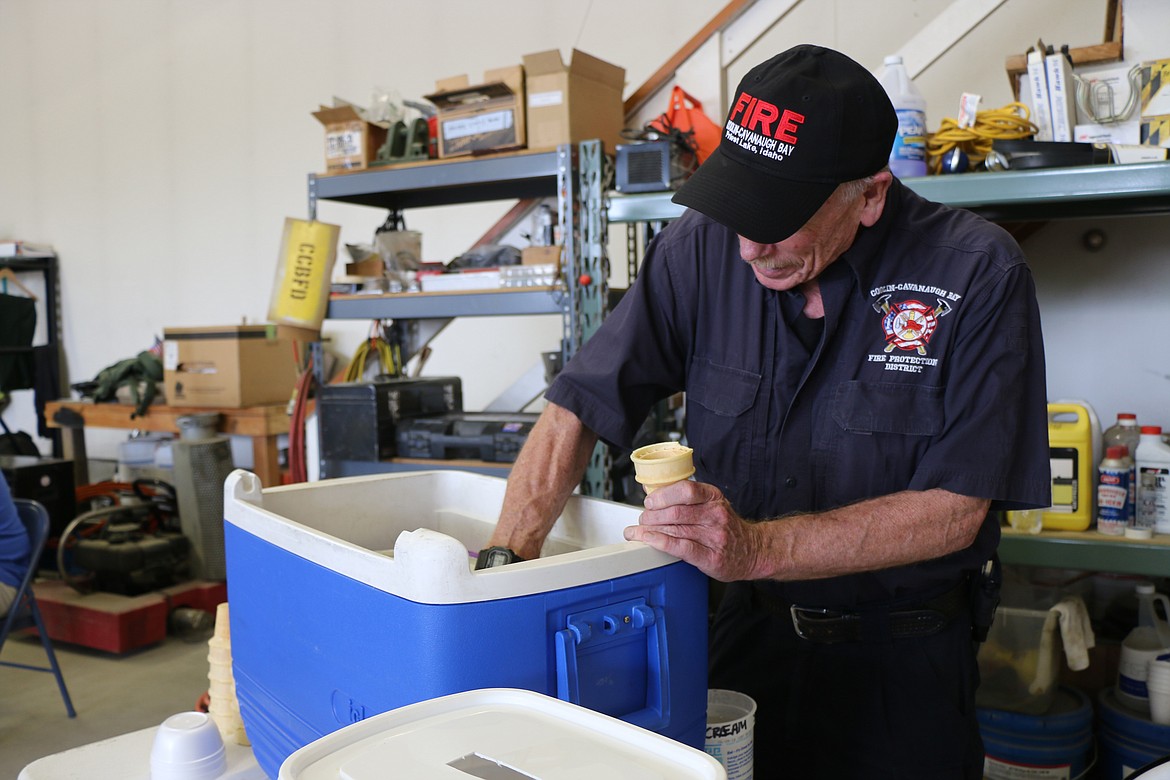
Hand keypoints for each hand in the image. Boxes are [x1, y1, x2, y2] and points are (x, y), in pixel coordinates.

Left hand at [624, 480, 764, 581]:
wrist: (753, 550)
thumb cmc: (727, 526)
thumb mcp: (711, 504)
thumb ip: (684, 497)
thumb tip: (652, 491)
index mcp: (713, 497)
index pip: (686, 490)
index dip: (662, 495)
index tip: (650, 501)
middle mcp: (715, 515)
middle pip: (675, 512)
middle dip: (652, 516)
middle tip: (642, 519)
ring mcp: (715, 537)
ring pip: (675, 529)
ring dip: (650, 530)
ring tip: (638, 532)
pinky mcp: (711, 557)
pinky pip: (681, 548)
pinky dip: (660, 543)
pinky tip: (649, 540)